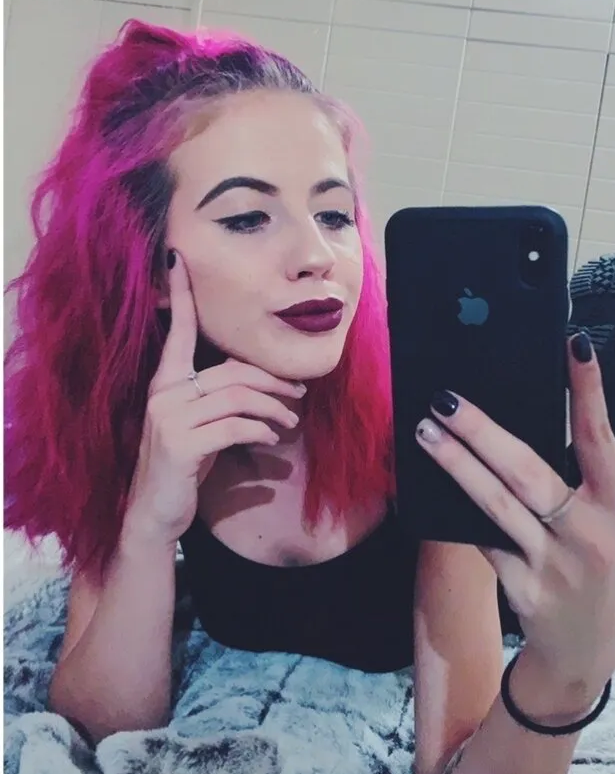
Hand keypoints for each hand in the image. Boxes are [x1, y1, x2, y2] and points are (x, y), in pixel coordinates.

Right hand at [124, 251, 305, 545]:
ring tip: (291, 423)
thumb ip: (221, 400)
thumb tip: (263, 384)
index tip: (179, 260)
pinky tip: (271, 440)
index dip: (182, 296)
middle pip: (232, 370)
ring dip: (274, 409)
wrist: (155, 513)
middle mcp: (163, 394)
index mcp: (166, 383)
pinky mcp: (180, 445)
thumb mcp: (202, 426)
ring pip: (238, 396)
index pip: (178, 332)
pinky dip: (260, 431)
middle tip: (299, 395)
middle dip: (273, 381)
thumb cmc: (185, 465)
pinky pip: (235, 426)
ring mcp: (168, 419)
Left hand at [415, 334, 614, 714]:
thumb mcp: (605, 525)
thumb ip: (577, 481)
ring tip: (425, 431)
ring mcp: (555, 565)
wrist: (586, 653)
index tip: (573, 344)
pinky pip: (482, 538)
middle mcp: (591, 533)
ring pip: (496, 503)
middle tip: (446, 398)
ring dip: (456, 464)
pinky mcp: (523, 589)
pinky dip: (459, 511)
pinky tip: (432, 487)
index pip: (600, 438)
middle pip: (529, 470)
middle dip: (483, 430)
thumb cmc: (593, 572)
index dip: (587, 390)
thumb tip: (518, 424)